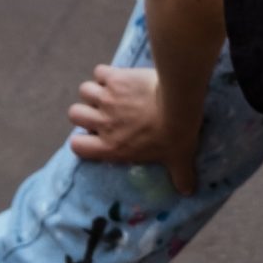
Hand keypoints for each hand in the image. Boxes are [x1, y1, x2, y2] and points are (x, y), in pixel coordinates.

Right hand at [68, 65, 197, 192]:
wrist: (178, 105)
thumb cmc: (176, 137)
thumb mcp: (178, 161)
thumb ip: (180, 176)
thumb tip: (188, 191)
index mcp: (111, 147)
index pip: (77, 146)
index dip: (83, 140)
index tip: (96, 137)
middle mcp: (103, 123)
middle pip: (74, 114)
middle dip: (86, 112)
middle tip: (103, 112)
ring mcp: (107, 98)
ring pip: (84, 90)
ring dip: (95, 91)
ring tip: (111, 93)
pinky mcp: (115, 78)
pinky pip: (100, 71)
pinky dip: (106, 73)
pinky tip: (119, 76)